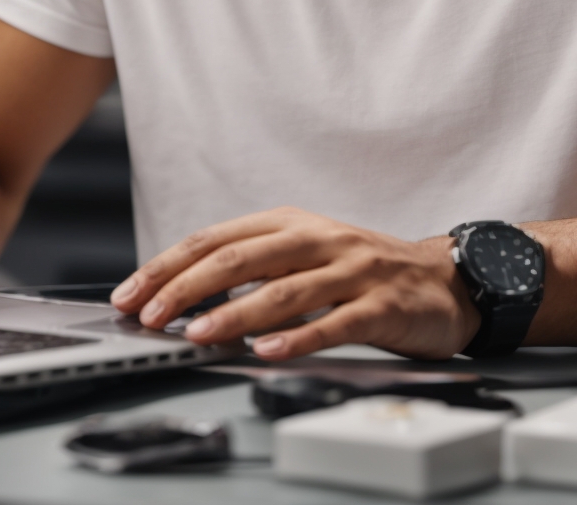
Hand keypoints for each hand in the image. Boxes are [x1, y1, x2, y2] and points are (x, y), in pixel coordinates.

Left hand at [109, 207, 480, 359]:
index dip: (170, 265)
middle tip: (149, 315)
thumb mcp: (305, 257)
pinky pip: (333, 321)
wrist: (444, 280)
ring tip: (196, 335)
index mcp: (289, 223)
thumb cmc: (363, 272)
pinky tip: (267, 352)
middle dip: (187, 287)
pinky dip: (297, 338)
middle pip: (239, 258)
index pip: (215, 239)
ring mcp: (350, 270)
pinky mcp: (381, 305)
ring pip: (282, 289)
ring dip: (234, 315)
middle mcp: (317, 238)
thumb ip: (256, 273)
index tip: (133, 293)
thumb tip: (189, 302)